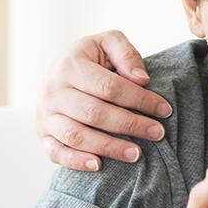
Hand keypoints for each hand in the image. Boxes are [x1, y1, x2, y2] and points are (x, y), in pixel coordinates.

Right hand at [37, 30, 173, 170]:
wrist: (59, 72)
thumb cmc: (91, 59)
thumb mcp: (108, 42)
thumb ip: (126, 54)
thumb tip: (142, 80)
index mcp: (69, 66)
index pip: (109, 87)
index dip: (140, 99)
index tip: (164, 109)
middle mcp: (52, 91)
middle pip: (95, 113)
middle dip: (131, 125)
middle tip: (158, 133)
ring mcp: (45, 115)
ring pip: (77, 136)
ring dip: (109, 147)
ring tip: (137, 153)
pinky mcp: (42, 135)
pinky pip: (56, 153)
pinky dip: (76, 161)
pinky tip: (99, 165)